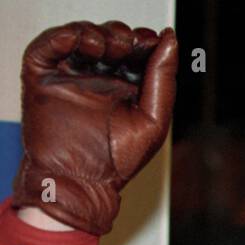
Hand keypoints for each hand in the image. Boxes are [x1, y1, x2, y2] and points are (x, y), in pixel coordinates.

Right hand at [11, 21, 178, 234]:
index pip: (137, 51)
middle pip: (110, 39)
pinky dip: (65, 36)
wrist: (82, 181)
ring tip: (107, 47)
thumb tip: (171, 40)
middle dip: (121, 35)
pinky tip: (83, 42)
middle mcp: (99, 79)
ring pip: (81, 37)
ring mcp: (70, 76)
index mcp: (128, 88)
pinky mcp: (43, 76)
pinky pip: (49, 45)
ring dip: (97, 33)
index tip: (151, 40)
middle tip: (127, 45)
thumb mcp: (153, 119)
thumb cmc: (118, 162)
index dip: (143, 40)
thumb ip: (163, 80)